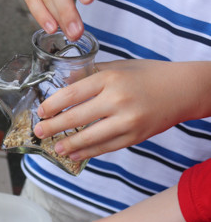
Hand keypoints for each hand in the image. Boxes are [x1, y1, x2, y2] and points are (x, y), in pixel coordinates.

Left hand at [34, 60, 199, 159]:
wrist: (181, 90)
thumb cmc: (147, 76)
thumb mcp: (118, 67)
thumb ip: (90, 75)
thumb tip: (64, 83)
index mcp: (110, 78)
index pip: (72, 94)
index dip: (52, 105)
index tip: (41, 112)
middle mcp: (117, 100)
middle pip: (76, 118)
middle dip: (53, 127)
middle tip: (39, 132)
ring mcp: (126, 121)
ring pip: (89, 137)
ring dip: (69, 145)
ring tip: (55, 148)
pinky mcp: (134, 137)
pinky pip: (105, 148)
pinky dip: (88, 153)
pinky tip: (75, 155)